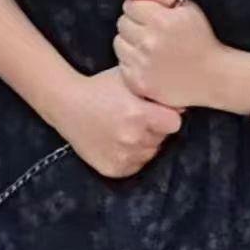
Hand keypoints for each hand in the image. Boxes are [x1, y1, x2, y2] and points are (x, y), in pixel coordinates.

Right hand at [52, 66, 183, 178]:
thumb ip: (155, 88)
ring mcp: (122, 156)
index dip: (169, 116)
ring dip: (145, 143)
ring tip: (127, 128)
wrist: (66, 104)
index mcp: (139, 115)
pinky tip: (119, 141)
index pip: (175, 123)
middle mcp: (133, 139)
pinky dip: (132, 155)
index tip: (160, 111)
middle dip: (156, 129)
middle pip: (163, 138)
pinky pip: (136, 165)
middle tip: (138, 118)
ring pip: (151, 153)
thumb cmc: (102, 86)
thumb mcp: (130, 79)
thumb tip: (183, 101)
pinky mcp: (112, 169)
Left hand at [114, 0, 222, 108]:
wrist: (213, 76)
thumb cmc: (201, 38)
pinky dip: (132, 62)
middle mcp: (148, 42)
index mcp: (161, 20)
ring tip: (151, 47)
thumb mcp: (186, 7)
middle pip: (121, 23)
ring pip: (118, 43)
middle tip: (154, 32)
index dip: (141, 8)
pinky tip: (150, 62)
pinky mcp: (138, 82)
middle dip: (135, 24)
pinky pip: (121, 64)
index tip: (154, 16)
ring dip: (131, 43)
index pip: (129, 5)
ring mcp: (142, 64)